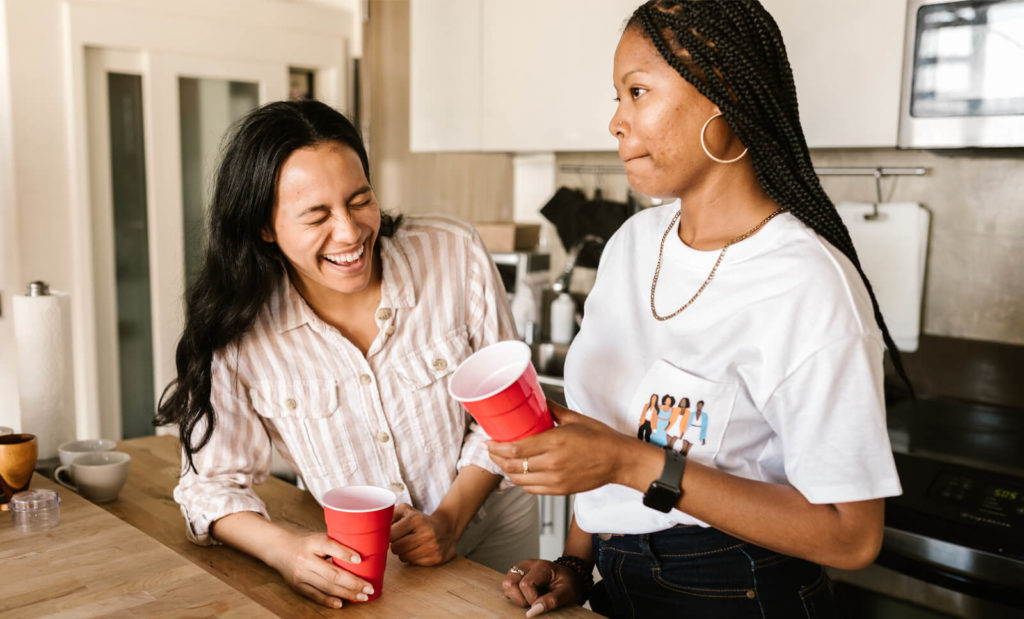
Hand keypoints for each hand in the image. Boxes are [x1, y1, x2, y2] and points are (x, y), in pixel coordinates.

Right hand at [266, 531, 374, 607]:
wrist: (280, 550)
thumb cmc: (306, 543)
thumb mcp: (319, 537)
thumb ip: (336, 545)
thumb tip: (362, 555)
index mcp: (312, 542)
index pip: (330, 546)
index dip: (345, 554)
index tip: (360, 560)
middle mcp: (305, 559)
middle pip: (332, 573)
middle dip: (353, 582)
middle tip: (369, 587)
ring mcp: (301, 575)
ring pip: (327, 586)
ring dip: (347, 593)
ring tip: (362, 596)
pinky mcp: (298, 586)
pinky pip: (315, 595)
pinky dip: (329, 600)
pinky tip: (342, 603)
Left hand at [389, 503, 456, 565]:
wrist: (447, 528)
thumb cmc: (420, 519)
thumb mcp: (406, 510)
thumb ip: (389, 513)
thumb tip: (375, 525)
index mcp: (416, 520)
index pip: (391, 535)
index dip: (387, 536)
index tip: (390, 534)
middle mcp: (426, 533)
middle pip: (396, 548)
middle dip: (395, 545)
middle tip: (401, 539)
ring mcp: (433, 547)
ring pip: (403, 557)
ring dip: (403, 552)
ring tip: (410, 544)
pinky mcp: (436, 558)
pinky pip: (414, 563)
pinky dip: (413, 558)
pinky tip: (419, 550)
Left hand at [486, 400, 632, 494]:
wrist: (620, 460)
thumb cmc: (601, 438)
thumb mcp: (576, 419)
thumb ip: (553, 411)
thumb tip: (539, 402)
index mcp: (555, 442)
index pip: (515, 449)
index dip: (496, 447)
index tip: (488, 441)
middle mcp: (552, 463)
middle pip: (512, 465)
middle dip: (496, 459)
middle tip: (492, 450)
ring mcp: (556, 479)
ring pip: (519, 479)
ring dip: (506, 471)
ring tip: (503, 462)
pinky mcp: (560, 490)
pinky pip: (532, 489)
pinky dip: (521, 481)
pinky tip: (520, 473)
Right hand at [503, 559, 586, 616]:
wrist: (569, 577)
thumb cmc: (569, 583)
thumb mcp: (568, 593)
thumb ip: (552, 601)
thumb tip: (533, 611)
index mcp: (541, 566)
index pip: (526, 585)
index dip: (532, 599)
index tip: (543, 603)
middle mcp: (528, 565)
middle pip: (510, 582)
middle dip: (520, 599)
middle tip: (534, 601)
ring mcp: (520, 569)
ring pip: (506, 584)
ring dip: (516, 597)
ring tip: (531, 598)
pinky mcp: (516, 575)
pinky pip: (508, 587)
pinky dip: (515, 595)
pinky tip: (527, 595)